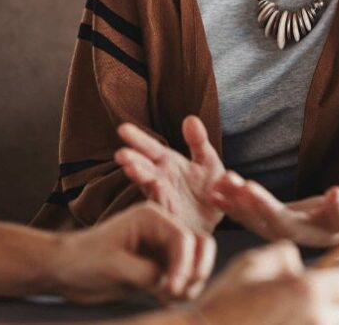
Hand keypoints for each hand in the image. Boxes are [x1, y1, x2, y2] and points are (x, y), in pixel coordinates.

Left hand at [50, 202, 214, 302]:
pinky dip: (181, 290)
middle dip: (196, 271)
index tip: (172, 290)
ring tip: (167, 298)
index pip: (184, 238)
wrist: (65, 270)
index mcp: (150, 217)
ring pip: (196, 263)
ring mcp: (163, 248)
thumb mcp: (114, 266)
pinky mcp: (160, 267)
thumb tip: (171, 284)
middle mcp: (162, 229)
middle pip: (200, 245)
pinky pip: (184, 278)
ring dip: (190, 283)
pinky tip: (162, 299)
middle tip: (179, 294)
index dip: (184, 266)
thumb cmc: (83, 260)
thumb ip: (146, 273)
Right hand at [116, 116, 224, 233]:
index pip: (150, 148)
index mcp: (168, 163)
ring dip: (140, 179)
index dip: (138, 139)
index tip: (123, 129)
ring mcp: (163, 198)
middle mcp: (160, 179)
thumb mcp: (208, 161)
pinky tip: (154, 191)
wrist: (217, 220)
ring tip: (130, 169)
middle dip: (132, 161)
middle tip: (121, 154)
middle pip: (143, 167)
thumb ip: (198, 141)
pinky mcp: (171, 217)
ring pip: (149, 186)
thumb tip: (190, 118)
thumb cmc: (208, 188)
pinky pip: (164, 208)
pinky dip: (158, 201)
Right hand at [193, 242, 338, 324]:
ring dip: (313, 323)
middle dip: (324, 305)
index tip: (326, 281)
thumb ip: (284, 256)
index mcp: (308, 293)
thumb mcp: (250, 264)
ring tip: (278, 321)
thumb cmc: (222, 309)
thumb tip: (298, 265)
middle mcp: (318, 323)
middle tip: (290, 304)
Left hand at [210, 172, 338, 246]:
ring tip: (217, 182)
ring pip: (244, 214)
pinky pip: (241, 214)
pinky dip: (228, 203)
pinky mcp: (260, 222)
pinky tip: (214, 192)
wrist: (329, 230)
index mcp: (296, 233)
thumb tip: (336, 193)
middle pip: (255, 216)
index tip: (249, 187)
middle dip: (240, 197)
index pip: (276, 217)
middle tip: (228, 179)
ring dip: (230, 198)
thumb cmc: (337, 222)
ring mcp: (266, 229)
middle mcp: (277, 234)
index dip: (262, 203)